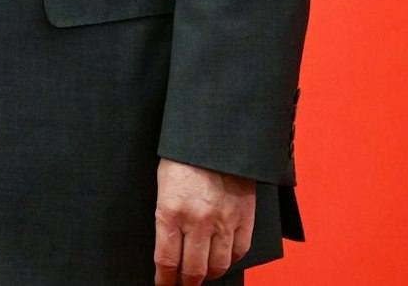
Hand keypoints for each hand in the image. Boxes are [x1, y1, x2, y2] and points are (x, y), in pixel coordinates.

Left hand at [153, 159, 254, 285]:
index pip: (166, 260)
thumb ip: (166, 216)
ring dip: (209, 275)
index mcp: (170, 211)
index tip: (164, 284)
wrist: (216, 136)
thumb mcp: (163, 185)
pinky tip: (223, 259)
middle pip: (193, 270)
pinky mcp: (244, 217)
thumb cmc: (183, 156)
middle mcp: (197, 221)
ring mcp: (224, 221)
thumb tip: (168, 246)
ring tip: (203, 275)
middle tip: (182, 284)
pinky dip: (231, 260)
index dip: (165, 279)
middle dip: (186, 283)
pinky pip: (239, 251)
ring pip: (218, 266)